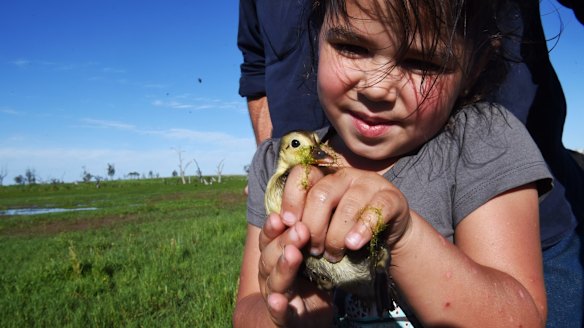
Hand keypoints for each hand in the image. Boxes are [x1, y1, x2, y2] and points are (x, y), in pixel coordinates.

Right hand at [258, 212, 332, 326]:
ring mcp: (275, 296)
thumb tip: (322, 205)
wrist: (306, 320)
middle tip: (300, 229)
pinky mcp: (284, 318)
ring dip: (283, 267)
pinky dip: (277, 306)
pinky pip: (278, 312)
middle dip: (284, 241)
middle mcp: (269, 275)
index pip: (268, 239)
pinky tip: (278, 300)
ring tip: (293, 255)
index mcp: (274, 257)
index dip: (271, 228)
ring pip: (273, 281)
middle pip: (269, 256)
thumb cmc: (310, 281)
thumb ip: (310, 236)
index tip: (280, 216)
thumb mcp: (310, 255)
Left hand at [280, 166, 410, 260]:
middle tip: (313, 250)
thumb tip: (279, 225)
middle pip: (321, 195)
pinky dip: (362, 230)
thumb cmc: (347, 229)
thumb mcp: (324, 222)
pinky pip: (376, 211)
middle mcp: (345, 176)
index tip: (288, 223)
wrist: (387, 235)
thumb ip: (303, 219)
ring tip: (333, 255)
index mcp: (324, 177)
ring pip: (347, 207)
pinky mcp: (391, 198)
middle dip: (313, 227)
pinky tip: (354, 244)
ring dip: (336, 236)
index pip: (302, 175)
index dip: (291, 198)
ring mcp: (369, 184)